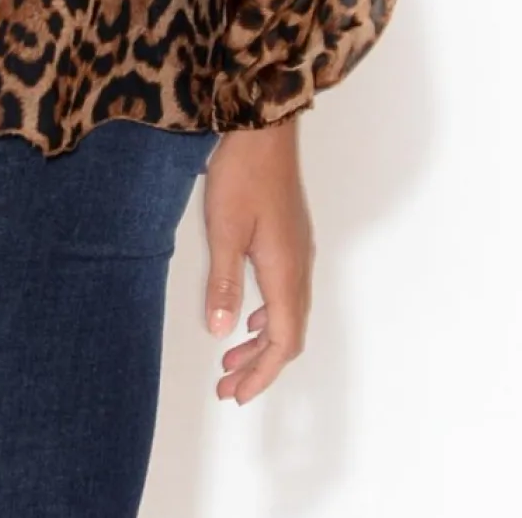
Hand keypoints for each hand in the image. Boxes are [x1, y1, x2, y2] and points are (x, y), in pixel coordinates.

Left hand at [202, 115, 313, 403]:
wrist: (264, 128)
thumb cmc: (242, 173)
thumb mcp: (224, 229)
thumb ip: (223, 282)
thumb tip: (221, 331)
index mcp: (286, 271)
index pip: (282, 341)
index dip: (261, 373)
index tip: (236, 393)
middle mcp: (299, 266)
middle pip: (288, 334)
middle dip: (259, 365)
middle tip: (228, 385)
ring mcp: (298, 250)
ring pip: (287, 313)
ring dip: (262, 341)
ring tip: (232, 357)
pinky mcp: (290, 237)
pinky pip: (285, 292)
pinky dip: (267, 315)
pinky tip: (247, 314)